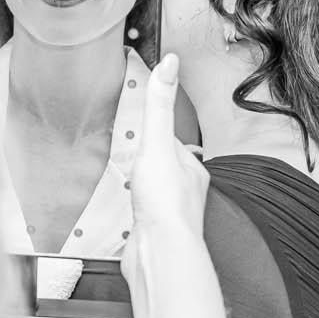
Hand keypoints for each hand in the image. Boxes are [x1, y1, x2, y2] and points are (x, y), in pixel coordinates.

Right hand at [123, 54, 208, 295]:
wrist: (159, 254)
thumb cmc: (163, 203)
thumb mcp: (157, 143)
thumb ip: (159, 105)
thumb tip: (170, 64)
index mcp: (191, 168)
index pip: (173, 143)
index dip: (156, 135)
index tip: (143, 129)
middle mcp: (186, 192)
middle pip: (164, 168)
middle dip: (148, 164)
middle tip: (131, 158)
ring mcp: (170, 215)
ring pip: (156, 194)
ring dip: (142, 189)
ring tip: (127, 184)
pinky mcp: (153, 235)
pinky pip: (144, 217)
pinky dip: (135, 213)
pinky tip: (127, 214)